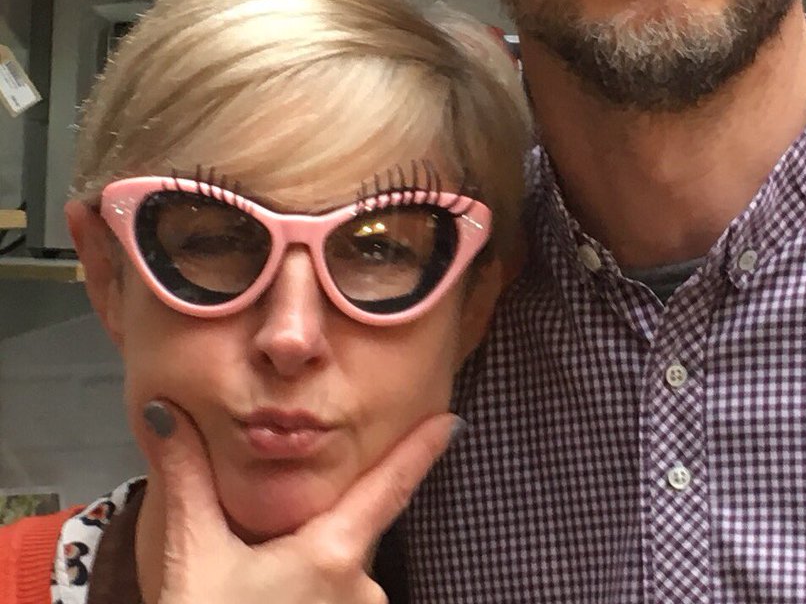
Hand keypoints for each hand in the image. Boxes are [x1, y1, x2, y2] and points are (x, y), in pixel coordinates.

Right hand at [141, 399, 457, 603]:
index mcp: (332, 553)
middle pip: (356, 530)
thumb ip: (187, 480)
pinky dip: (317, 595)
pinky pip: (342, 603)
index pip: (391, 486)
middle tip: (282, 539)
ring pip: (346, 574)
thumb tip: (166, 406)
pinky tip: (277, 600)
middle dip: (329, 523)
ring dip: (318, 569)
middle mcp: (361, 590)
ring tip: (267, 586)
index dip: (422, 449)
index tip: (453, 421)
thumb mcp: (192, 559)